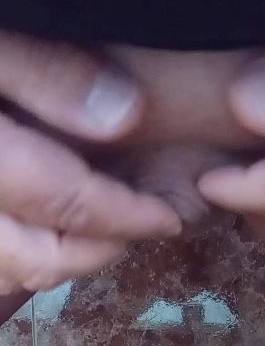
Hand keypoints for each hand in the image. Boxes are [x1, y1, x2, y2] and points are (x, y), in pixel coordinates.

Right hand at [0, 33, 186, 293]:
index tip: (167, 220)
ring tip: (93, 237)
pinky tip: (35, 238)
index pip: (67, 203)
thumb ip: (44, 72)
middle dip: (96, 252)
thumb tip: (122, 116)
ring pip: (5, 274)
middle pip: (37, 258)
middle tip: (134, 230)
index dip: (126, 218)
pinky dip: (15, 265)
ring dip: (56, 265)